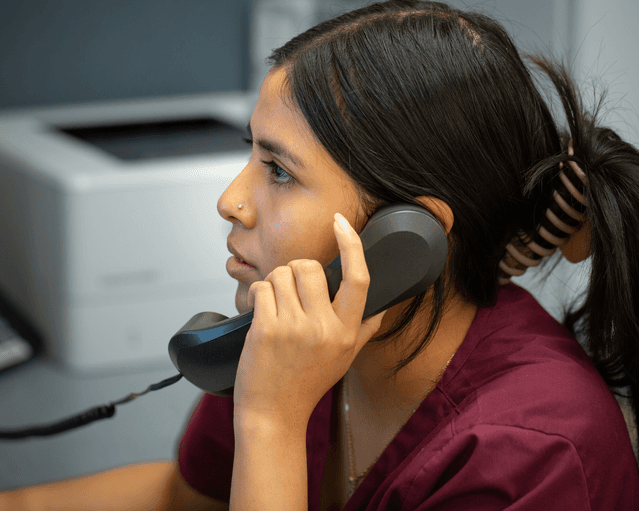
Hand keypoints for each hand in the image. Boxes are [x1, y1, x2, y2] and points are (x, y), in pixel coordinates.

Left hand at [233, 213, 386, 431]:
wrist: (274, 415)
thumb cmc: (306, 385)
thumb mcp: (344, 359)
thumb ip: (363, 330)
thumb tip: (381, 306)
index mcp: (347, 332)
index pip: (359, 278)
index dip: (352, 245)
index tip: (342, 224)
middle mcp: (325, 328)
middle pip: (310, 266)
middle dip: (295, 271)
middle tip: (290, 293)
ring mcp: (296, 327)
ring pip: (281, 273)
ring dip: (273, 284)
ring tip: (274, 308)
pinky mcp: (268, 329)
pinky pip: (261, 288)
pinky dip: (257, 296)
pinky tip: (261, 315)